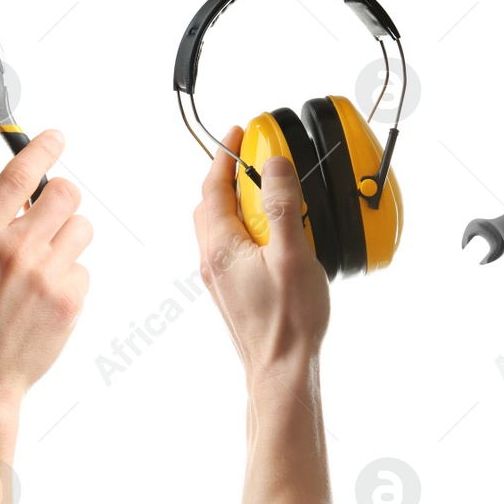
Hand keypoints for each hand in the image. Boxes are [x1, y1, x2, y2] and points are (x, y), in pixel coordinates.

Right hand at [0, 129, 90, 410]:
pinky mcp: (70, 301)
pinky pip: (85, 268)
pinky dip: (68, 275)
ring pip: (81, 229)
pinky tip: (42, 294)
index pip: (19, 175)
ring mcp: (46, 277)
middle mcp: (15, 252)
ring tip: (39, 259)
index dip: (42, 148)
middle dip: (58, 197)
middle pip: (66, 195)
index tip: (56, 136)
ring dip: (65, 236)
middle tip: (43, 212)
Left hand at [193, 126, 329, 373]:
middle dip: (228, 177)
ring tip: (268, 194)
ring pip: (220, 228)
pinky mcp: (233, 293)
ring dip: (237, 204)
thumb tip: (274, 165)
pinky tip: (272, 237)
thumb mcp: (292, 254)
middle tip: (254, 160)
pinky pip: (231, 248)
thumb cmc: (288, 320)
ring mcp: (220, 279)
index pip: (214, 187)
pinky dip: (245, 229)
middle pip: (210, 205)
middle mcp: (213, 260)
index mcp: (222, 246)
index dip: (225, 156)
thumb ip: (283, 206)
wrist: (280, 370)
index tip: (240, 134)